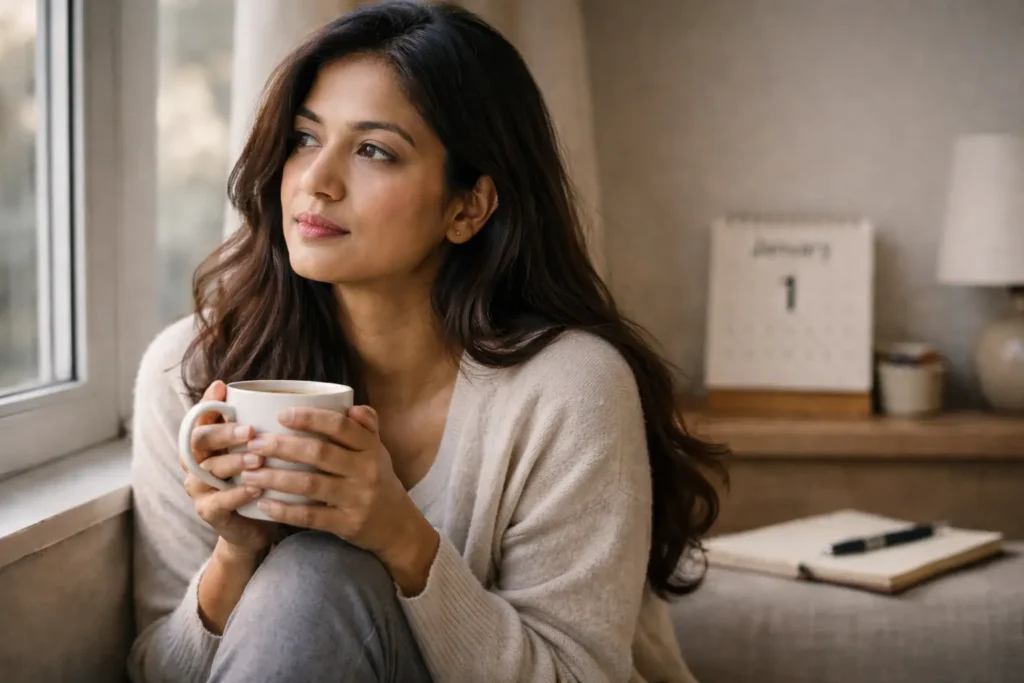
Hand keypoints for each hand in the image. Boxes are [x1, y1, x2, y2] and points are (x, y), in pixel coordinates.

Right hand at [180, 380, 276, 555]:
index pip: (200, 417)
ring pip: (210, 470)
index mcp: (206, 442)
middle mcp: (196, 462)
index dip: (208, 402)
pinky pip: (219, 501)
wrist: (256, 525)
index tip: (222, 387)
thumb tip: (283, 396)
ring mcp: (199, 488)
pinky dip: (238, 494)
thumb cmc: (259, 479)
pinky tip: (256, 489)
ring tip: (258, 459)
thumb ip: (262, 426)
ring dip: (234, 462)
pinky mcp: (208, 512)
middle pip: (199, 440)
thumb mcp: (260, 449)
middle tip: (249, 430)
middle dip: (223, 433)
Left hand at [239, 405, 438, 591]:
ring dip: (276, 478)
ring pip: (310, 484)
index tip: (281, 415)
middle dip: (282, 446)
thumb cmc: (379, 481)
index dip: (310, 418)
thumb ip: (366, 427)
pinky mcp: (347, 524)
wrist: (398, 526)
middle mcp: (366, 471)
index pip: (341, 426)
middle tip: (254, 444)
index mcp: (371, 448)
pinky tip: (264, 504)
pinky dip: (285, 510)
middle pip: (320, 452)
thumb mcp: (378, 452)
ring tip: (249, 474)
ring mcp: (358, 499)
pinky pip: (311, 516)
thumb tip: (351, 405)